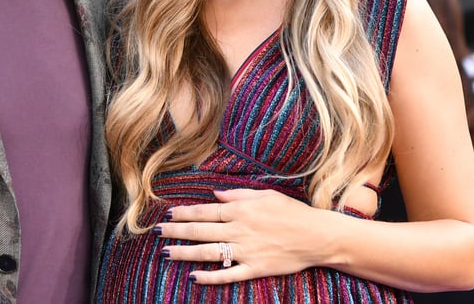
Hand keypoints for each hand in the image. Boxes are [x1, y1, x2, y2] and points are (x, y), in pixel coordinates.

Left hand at [155, 188, 325, 284]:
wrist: (317, 236)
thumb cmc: (291, 212)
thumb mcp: (264, 194)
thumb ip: (237, 195)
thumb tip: (215, 195)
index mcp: (240, 210)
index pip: (204, 211)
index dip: (184, 213)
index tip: (167, 214)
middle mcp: (239, 230)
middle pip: (201, 231)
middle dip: (176, 231)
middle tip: (156, 233)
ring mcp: (246, 250)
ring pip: (208, 252)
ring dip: (185, 253)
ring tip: (166, 253)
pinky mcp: (255, 268)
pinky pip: (229, 274)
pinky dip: (211, 277)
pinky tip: (194, 277)